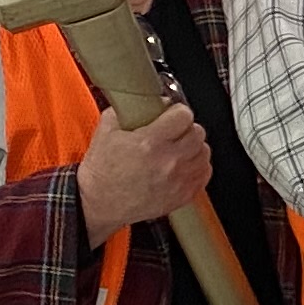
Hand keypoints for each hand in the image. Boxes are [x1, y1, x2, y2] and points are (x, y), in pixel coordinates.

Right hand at [76, 103, 209, 244]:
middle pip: (197, 133)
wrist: (98, 204)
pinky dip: (197, 166)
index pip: (184, 115)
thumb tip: (147, 101)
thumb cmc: (101, 172)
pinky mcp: (182, 196)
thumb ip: (126, 110)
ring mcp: (178, 180)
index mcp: (149, 143)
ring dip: (193, 147)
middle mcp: (168, 162)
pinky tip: (184, 164)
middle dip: (186, 128)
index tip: (172, 114)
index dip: (177, 112)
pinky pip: (204, 174)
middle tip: (174, 131)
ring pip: (204, 152)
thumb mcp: (106, 131)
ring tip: (179, 148)